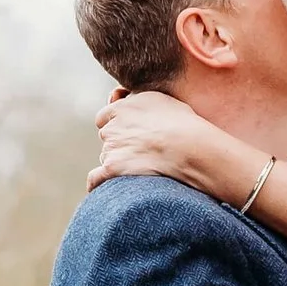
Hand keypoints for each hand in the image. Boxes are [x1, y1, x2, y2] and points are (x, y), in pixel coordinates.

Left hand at [90, 91, 265, 203]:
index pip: (105, 117)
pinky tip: (103, 188)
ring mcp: (111, 148)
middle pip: (106, 138)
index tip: (132, 132)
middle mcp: (112, 126)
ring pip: (106, 157)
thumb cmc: (185, 125)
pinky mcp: (112, 168)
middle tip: (143, 150)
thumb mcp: (162, 100)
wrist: (191, 148)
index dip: (117, 125)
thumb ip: (139, 100)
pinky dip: (98, 182)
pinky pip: (95, 178)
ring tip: (145, 166)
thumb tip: (122, 98)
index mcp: (122, 108)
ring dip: (118, 162)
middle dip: (119, 143)